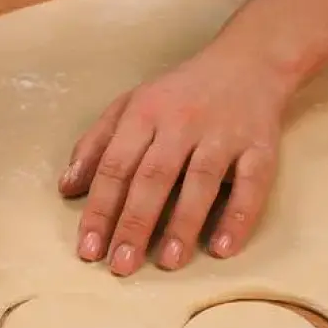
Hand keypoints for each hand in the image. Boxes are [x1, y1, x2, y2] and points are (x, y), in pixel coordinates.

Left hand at [58, 43, 290, 275]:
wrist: (248, 62)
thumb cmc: (180, 93)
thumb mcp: (130, 105)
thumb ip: (96, 144)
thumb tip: (66, 189)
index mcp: (145, 113)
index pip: (116, 166)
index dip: (100, 209)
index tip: (89, 248)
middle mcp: (183, 122)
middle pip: (154, 176)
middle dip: (135, 223)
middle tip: (121, 265)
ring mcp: (224, 134)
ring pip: (201, 182)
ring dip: (183, 224)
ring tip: (167, 262)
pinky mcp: (261, 147)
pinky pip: (251, 185)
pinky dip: (239, 217)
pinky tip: (223, 248)